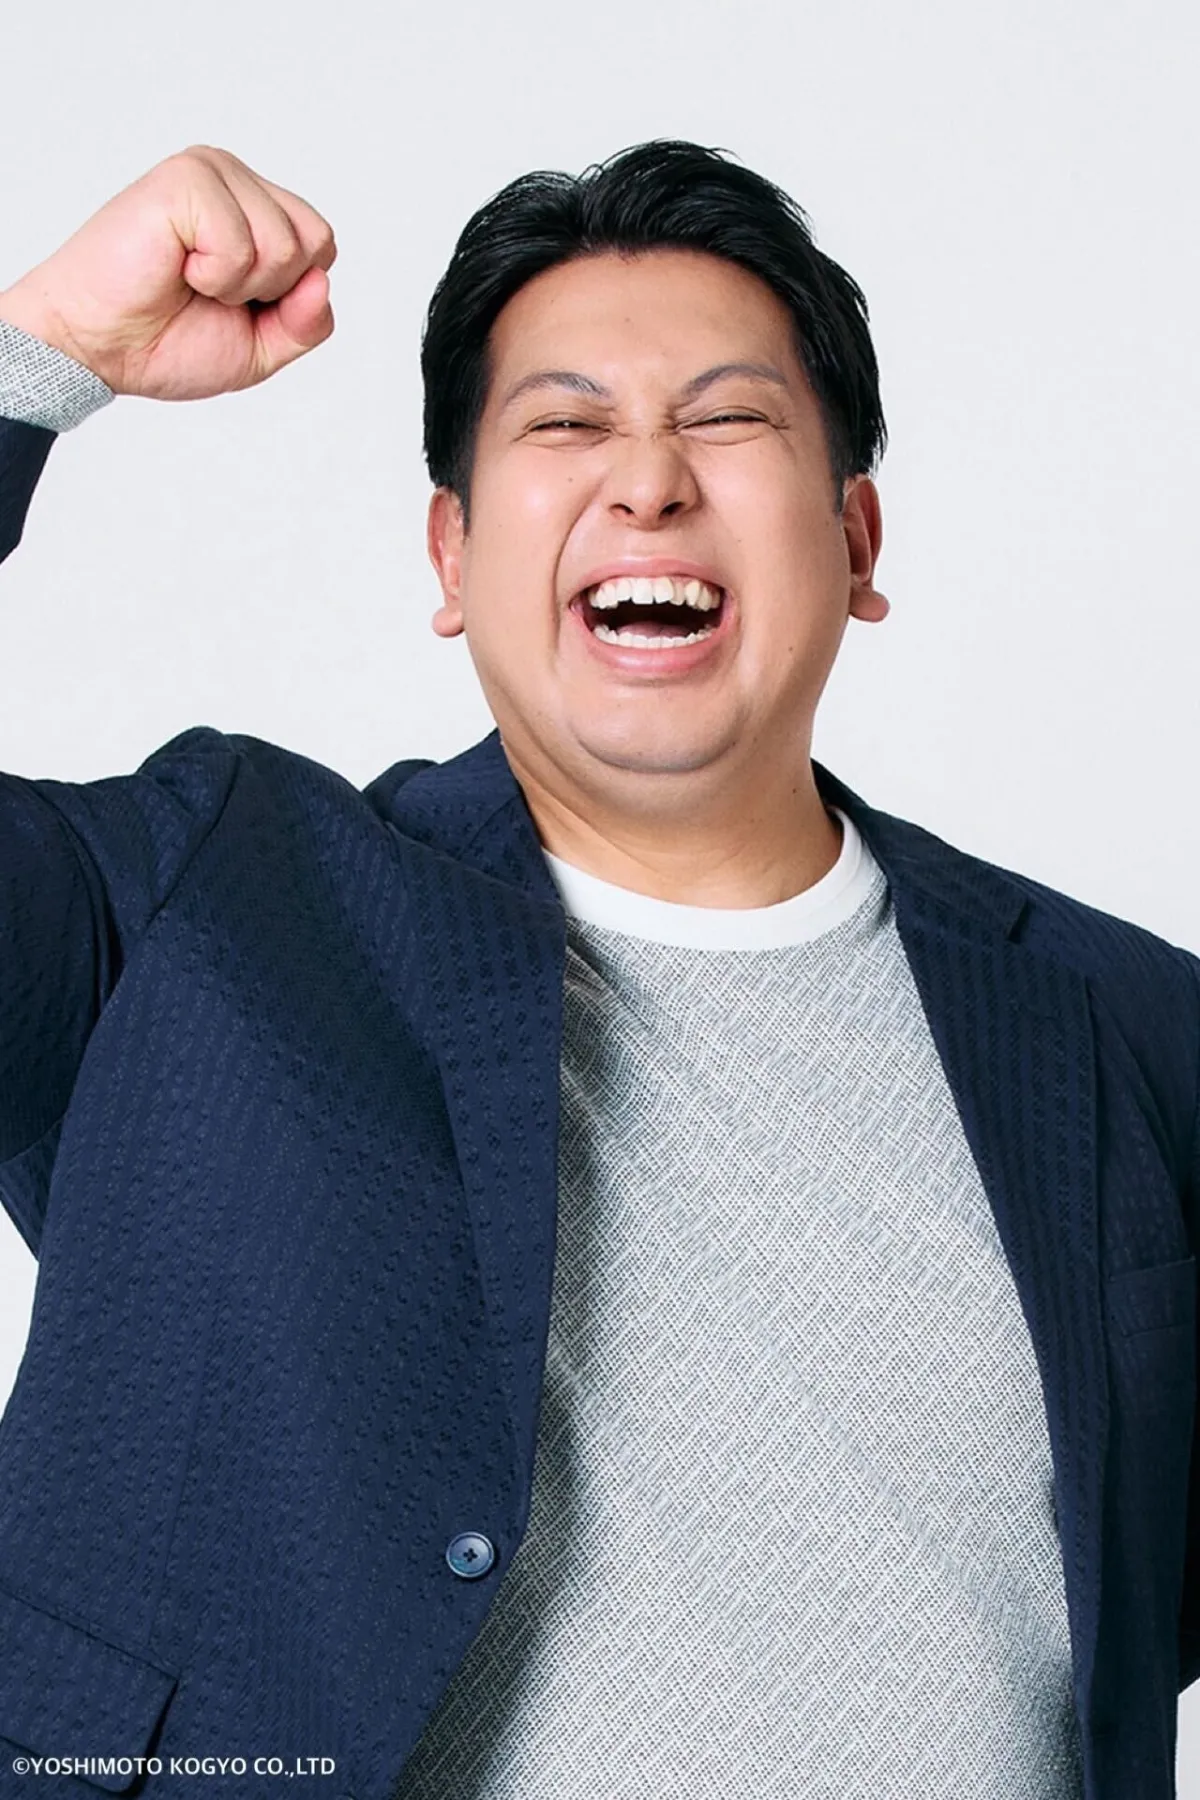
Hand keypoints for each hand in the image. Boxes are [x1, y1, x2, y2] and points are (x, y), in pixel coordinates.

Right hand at [0, 145, 336, 399]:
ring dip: (237, 286)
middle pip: (314, 241)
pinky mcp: (185, 178)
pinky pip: (240, 245)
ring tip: (189, 278)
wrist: (99, 348)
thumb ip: (306, 324)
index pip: (322, 245)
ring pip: (283, 245)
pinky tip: (176, 266)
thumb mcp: (261, 348)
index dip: (291, 296)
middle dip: (271, 291)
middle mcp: (236, 179)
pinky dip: (212, 276)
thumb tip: (321, 282)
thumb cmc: (167, 341)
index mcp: (256, 207)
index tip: (234, 303)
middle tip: (209, 291)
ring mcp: (211, 172)